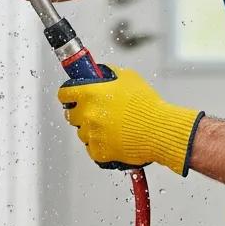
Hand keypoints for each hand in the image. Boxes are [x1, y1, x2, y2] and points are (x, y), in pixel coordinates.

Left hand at [57, 66, 203, 174]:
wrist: (159, 130)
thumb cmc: (147, 104)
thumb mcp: (128, 77)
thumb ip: (109, 74)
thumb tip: (99, 74)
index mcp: (90, 93)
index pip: (64, 93)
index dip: (69, 94)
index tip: (72, 96)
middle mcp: (86, 114)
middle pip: (71, 114)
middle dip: (82, 112)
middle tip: (99, 112)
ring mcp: (91, 134)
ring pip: (83, 132)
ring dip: (93, 129)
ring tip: (113, 127)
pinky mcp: (98, 152)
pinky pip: (92, 148)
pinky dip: (101, 145)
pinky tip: (115, 139)